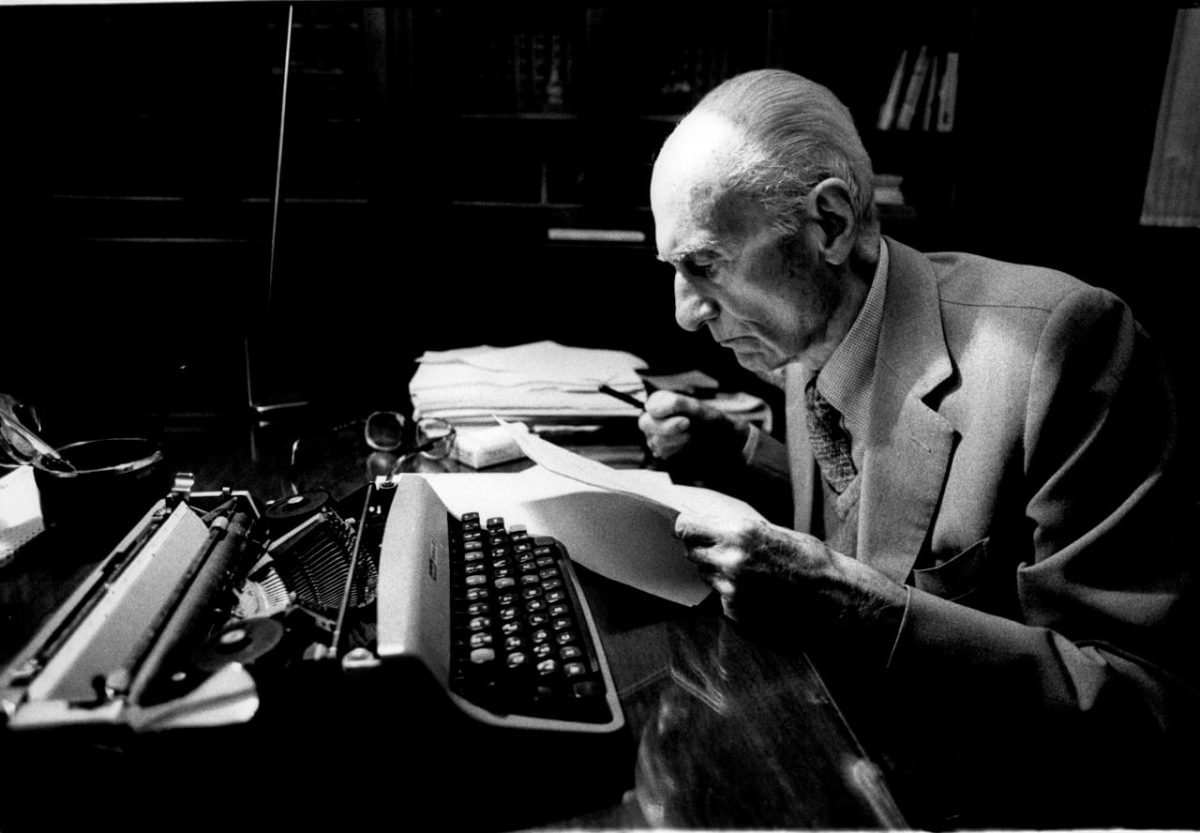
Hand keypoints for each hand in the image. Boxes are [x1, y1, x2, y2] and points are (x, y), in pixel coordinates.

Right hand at [638, 390, 745, 461]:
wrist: (724, 441)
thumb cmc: (711, 421)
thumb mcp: (698, 409)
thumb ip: (676, 404)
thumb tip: (651, 408)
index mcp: (661, 401)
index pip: (651, 405)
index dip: (664, 412)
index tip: (685, 419)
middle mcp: (654, 417)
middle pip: (645, 423)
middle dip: (668, 428)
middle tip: (688, 426)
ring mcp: (655, 434)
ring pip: (653, 440)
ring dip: (675, 440)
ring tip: (690, 435)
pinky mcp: (661, 449)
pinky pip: (660, 452)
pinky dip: (675, 449)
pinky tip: (686, 444)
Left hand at [674, 510, 907, 652]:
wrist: (834, 598)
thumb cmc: (809, 560)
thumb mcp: (772, 531)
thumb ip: (736, 531)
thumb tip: (707, 526)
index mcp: (739, 533)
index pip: (686, 527)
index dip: (685, 527)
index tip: (687, 528)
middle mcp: (730, 561)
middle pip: (690, 552)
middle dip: (702, 549)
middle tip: (721, 550)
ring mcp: (731, 590)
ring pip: (705, 576)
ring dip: (717, 572)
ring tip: (749, 572)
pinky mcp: (736, 613)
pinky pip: (721, 598)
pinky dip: (732, 594)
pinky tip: (758, 592)